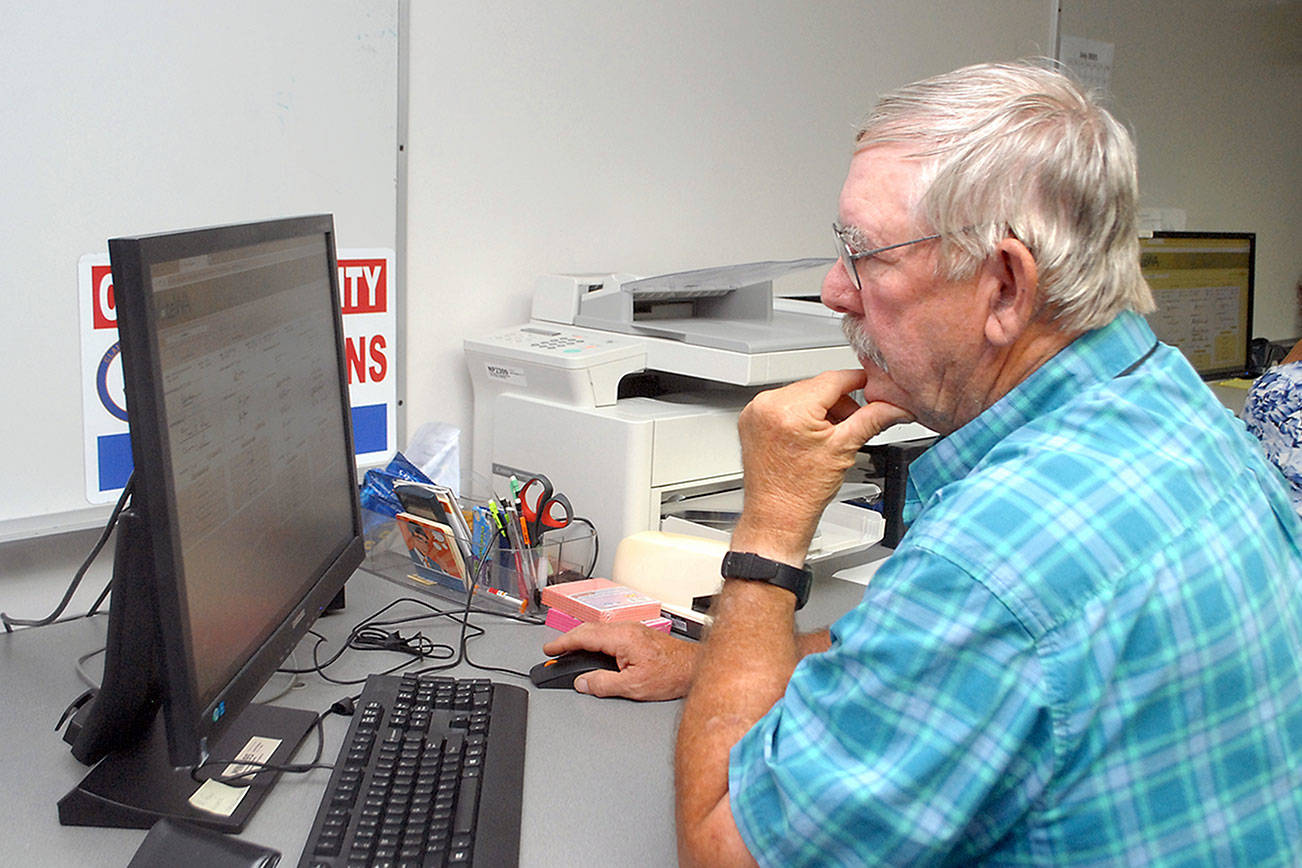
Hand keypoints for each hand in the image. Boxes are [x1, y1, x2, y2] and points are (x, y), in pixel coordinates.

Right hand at [541, 621, 697, 700]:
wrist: (694, 668)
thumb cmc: (671, 675)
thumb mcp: (633, 687)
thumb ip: (604, 684)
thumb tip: (583, 682)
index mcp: (622, 638)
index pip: (584, 636)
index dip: (563, 643)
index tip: (549, 649)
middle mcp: (627, 628)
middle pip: (589, 630)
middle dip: (568, 640)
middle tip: (554, 652)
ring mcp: (633, 629)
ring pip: (599, 630)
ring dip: (581, 640)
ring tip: (569, 652)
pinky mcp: (638, 634)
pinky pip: (609, 633)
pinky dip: (595, 640)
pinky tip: (593, 650)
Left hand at [732, 369, 912, 563]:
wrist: (777, 515)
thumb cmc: (802, 492)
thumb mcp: (844, 449)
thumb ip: (872, 419)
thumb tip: (894, 406)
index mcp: (791, 410)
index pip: (833, 379)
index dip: (858, 381)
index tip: (872, 386)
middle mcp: (768, 405)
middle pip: (817, 385)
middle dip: (839, 401)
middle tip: (852, 422)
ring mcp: (756, 411)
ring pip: (802, 393)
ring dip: (820, 407)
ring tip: (828, 435)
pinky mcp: (751, 419)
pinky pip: (784, 403)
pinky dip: (801, 413)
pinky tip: (809, 436)